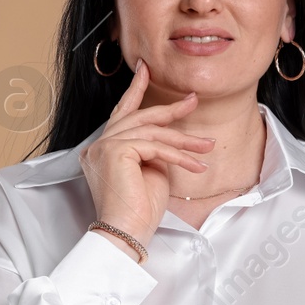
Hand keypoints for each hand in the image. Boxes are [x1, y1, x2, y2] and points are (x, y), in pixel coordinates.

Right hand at [78, 57, 213, 248]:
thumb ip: (152, 151)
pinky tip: (195, 164)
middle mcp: (97, 146)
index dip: (134, 90)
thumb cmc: (139, 211)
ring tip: (206, 146)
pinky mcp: (115, 151)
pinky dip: (178, 155)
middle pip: (139, 118)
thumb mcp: (150, 173)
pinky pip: (155, 146)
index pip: (121, 115)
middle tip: (193, 100)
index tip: (145, 70)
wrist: (127, 233)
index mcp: (101, 150)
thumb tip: (168, 138)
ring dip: (184, 141)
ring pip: (151, 132)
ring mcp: (103, 147)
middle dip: (169, 109)